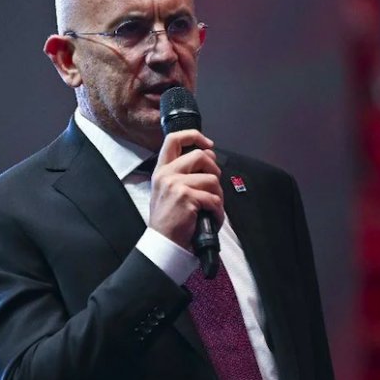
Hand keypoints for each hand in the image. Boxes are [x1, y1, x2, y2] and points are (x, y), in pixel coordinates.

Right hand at [148, 130, 224, 249]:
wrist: (163, 243)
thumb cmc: (170, 220)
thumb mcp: (169, 190)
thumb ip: (184, 172)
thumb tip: (208, 155)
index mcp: (162, 170)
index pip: (174, 139)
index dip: (194, 136)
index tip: (208, 144)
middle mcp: (166, 174)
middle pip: (200, 156)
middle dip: (214, 171)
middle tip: (213, 187)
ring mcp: (175, 185)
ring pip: (212, 179)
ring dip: (218, 196)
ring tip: (210, 208)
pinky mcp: (186, 197)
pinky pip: (214, 199)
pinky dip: (217, 212)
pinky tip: (210, 219)